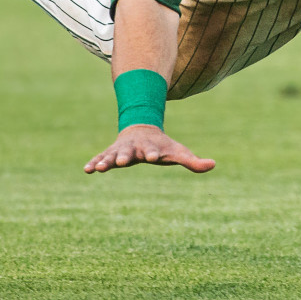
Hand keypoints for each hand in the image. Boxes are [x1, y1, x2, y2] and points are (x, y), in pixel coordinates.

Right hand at [83, 124, 215, 173]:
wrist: (142, 129)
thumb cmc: (162, 146)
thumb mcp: (178, 152)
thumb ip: (193, 161)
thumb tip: (214, 164)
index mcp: (152, 148)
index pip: (154, 151)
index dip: (155, 154)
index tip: (155, 156)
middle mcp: (135, 149)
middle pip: (130, 152)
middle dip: (125, 157)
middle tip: (121, 162)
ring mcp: (120, 151)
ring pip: (111, 156)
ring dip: (105, 161)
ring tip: (96, 169)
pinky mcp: (110, 154)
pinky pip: (100, 158)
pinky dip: (93, 163)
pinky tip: (86, 170)